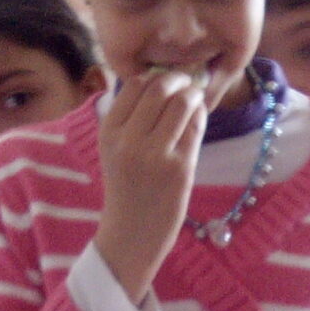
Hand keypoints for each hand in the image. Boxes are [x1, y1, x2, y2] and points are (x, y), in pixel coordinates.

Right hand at [94, 68, 209, 303]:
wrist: (132, 233)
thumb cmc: (126, 188)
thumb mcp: (114, 149)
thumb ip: (130, 117)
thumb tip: (159, 79)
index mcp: (109, 132)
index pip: (134, 84)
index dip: (155, 76)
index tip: (165, 82)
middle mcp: (129, 140)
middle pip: (160, 87)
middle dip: (178, 80)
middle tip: (186, 85)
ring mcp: (156, 154)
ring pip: (182, 102)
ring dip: (193, 95)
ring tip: (194, 101)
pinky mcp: (180, 167)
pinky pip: (196, 127)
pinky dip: (200, 116)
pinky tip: (197, 120)